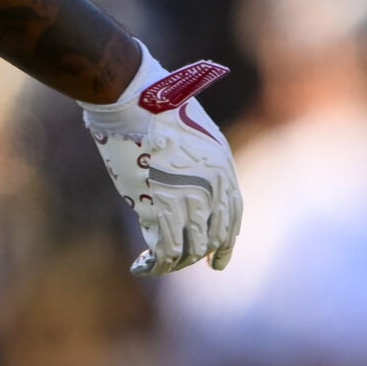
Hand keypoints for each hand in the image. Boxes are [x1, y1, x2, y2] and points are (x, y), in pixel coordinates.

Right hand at [80, 52, 243, 274]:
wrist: (134, 99)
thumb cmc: (157, 108)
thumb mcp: (193, 135)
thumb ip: (198, 166)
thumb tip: (188, 189)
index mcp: (224, 169)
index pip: (232, 219)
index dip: (223, 244)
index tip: (214, 260)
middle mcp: (214, 188)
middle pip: (212, 238)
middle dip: (197, 256)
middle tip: (181, 264)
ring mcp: (189, 199)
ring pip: (189, 250)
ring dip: (174, 263)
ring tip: (156, 263)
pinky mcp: (162, 206)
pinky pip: (165, 251)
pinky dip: (155, 265)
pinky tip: (142, 266)